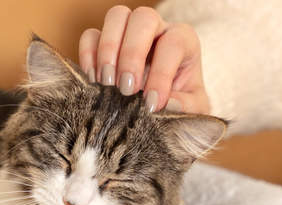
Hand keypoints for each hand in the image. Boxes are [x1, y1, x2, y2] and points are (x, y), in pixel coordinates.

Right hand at [78, 5, 209, 113]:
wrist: (160, 106)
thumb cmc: (180, 102)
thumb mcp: (192, 109)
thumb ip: (186, 107)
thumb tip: (168, 104)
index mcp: (183, 40)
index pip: (174, 43)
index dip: (162, 73)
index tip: (152, 104)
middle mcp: (157, 29)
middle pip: (144, 18)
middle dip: (132, 53)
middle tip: (126, 89)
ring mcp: (128, 31)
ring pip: (116, 17)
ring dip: (108, 50)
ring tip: (107, 84)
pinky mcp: (103, 42)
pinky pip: (90, 35)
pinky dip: (88, 55)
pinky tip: (93, 81)